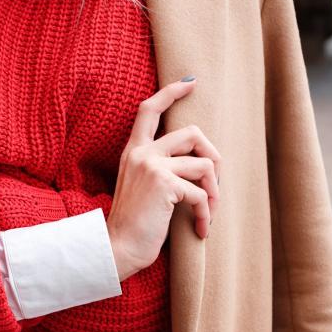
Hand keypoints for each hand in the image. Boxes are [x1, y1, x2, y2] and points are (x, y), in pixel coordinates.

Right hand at [106, 76, 221, 280]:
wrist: (117, 249)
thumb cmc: (133, 226)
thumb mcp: (143, 189)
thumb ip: (161, 169)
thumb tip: (201, 162)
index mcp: (133, 152)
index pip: (148, 110)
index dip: (171, 92)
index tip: (190, 83)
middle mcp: (141, 153)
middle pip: (192, 133)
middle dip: (213, 156)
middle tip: (215, 182)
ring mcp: (152, 165)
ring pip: (204, 164)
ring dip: (214, 191)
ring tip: (209, 212)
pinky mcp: (164, 183)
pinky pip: (201, 192)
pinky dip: (206, 213)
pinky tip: (202, 229)